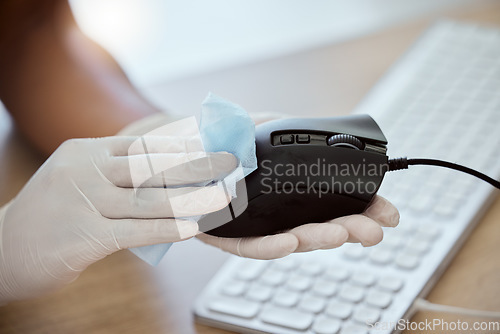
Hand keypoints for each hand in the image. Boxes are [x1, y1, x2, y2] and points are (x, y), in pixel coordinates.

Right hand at [0, 136, 235, 302]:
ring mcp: (82, 201)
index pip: (143, 144)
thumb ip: (116, 173)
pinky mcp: (82, 236)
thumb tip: (168, 174)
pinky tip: (192, 230)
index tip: (212, 147)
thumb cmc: (51, 214)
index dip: (182, 146)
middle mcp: (85, 170)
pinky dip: (167, 229)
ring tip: (222, 198)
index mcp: (86, 151)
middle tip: (229, 164)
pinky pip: (135, 231)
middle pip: (152, 166)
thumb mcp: (78, 178)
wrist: (3, 249)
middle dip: (197, 165)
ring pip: (149, 198)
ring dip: (191, 198)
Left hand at [197, 113, 399, 258]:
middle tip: (375, 230)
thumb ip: (279, 126)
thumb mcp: (254, 125)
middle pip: (321, 226)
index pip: (336, 203)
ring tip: (341, 234)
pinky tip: (290, 241)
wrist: (174, 154)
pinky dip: (270, 246)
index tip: (390, 213)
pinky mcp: (227, 235)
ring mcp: (256, 225)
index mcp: (294, 190)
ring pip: (292, 239)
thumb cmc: (219, 141)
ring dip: (318, 238)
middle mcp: (280, 212)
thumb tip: (314, 130)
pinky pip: (250, 245)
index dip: (365, 209)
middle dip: (352, 229)